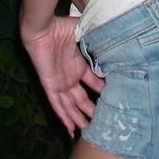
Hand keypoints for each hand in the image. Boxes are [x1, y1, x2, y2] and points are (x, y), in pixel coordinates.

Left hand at [22, 15, 104, 137]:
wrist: (43, 27)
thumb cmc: (62, 27)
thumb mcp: (85, 33)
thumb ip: (97, 41)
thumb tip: (115, 45)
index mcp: (79, 64)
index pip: (94, 82)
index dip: (103, 91)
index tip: (115, 100)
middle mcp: (71, 76)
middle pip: (82, 99)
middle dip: (91, 111)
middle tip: (102, 123)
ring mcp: (60, 82)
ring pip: (70, 106)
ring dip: (78, 119)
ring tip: (88, 131)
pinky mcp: (50, 85)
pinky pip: (56, 105)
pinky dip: (64, 117)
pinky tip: (70, 129)